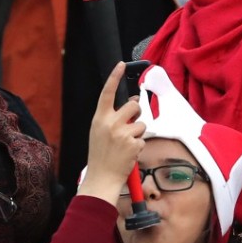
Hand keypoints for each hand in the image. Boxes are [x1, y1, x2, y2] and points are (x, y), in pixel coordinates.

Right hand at [77, 62, 145, 204]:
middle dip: (136, 113)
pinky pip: (143, 139)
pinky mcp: (133, 144)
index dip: (114, 77)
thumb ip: (112, 117)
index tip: (121, 64)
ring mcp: (122, 133)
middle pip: (133, 106)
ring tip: (125, 145)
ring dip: (137, 133)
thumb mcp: (99, 132)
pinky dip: (138, 146)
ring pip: (141, 124)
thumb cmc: (101, 155)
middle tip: (130, 125)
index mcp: (99, 118)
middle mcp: (110, 123)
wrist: (101, 178)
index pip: (107, 93)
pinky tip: (128, 154)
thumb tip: (133, 103)